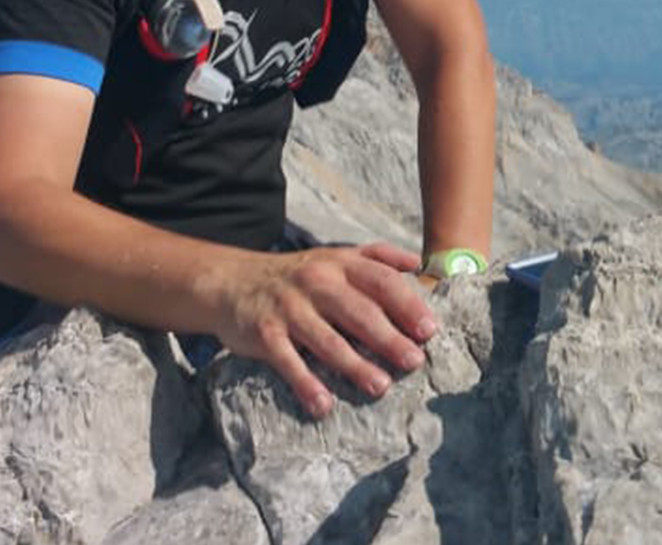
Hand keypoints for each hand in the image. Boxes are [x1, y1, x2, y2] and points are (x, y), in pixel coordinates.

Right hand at [212, 242, 435, 418]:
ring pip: (327, 339)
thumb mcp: (336, 256)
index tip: (429, 330)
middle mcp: (317, 282)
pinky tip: (323, 404)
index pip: (380, 281)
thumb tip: (419, 264)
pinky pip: (288, 361)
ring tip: (380, 386)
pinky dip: (305, 383)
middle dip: (388, 338)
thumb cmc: (298, 275)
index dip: (407, 305)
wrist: (232, 281)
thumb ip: (377, 258)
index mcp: (340, 264)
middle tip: (413, 362)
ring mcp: (289, 308)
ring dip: (354, 365)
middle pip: (358, 312)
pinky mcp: (265, 333)